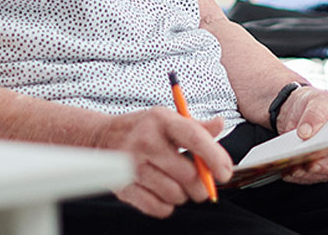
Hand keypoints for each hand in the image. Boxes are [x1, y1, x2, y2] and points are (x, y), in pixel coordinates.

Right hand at [101, 108, 231, 218]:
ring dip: (183, 195)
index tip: (224, 173)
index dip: (215, 157)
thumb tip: (220, 124)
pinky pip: (157, 207)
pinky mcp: (124, 186)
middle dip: (202, 185)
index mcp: (162, 121)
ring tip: (178, 185)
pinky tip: (163, 193)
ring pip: (174, 194)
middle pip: (187, 174)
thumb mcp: (168, 119)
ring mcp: (132, 165)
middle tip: (202, 185)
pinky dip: (166, 206)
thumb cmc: (143, 129)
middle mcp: (146, 141)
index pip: (195, 138)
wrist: (102, 137)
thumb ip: (197, 126)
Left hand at [273, 86, 327, 184]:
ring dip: (310, 172)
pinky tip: (287, 168)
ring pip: (324, 174)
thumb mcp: (318, 100)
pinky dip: (297, 174)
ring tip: (296, 165)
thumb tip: (307, 132)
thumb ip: (316, 113)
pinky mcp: (314, 170)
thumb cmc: (316, 105)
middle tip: (314, 161)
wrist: (297, 110)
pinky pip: (308, 177)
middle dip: (327, 165)